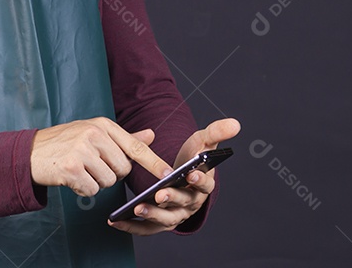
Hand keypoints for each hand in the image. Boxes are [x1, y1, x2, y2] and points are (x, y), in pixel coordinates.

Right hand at [30, 117, 170, 196]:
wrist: (30, 152)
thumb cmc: (65, 143)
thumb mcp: (94, 133)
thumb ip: (123, 138)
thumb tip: (151, 135)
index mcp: (103, 125)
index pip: (134, 146)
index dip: (153, 162)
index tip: (168, 174)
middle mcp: (93, 134)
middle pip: (122, 169)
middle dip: (111, 174)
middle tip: (92, 166)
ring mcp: (81, 150)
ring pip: (108, 181)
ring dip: (96, 182)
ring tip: (80, 169)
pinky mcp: (71, 167)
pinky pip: (92, 189)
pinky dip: (83, 189)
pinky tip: (71, 178)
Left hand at [109, 117, 240, 234]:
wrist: (182, 176)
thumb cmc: (193, 159)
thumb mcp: (204, 143)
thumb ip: (217, 133)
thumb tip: (235, 123)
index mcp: (204, 185)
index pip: (206, 185)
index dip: (199, 180)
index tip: (191, 174)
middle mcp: (192, 203)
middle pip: (183, 202)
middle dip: (172, 198)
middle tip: (160, 194)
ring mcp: (176, 214)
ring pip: (166, 218)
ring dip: (153, 214)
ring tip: (137, 208)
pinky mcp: (160, 222)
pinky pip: (147, 228)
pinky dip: (133, 227)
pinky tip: (116, 221)